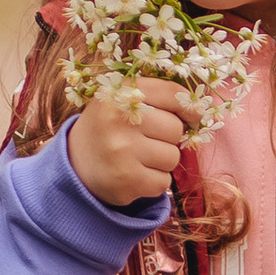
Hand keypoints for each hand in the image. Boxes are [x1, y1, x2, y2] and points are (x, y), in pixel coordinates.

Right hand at [68, 79, 195, 209]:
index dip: (189, 107)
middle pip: (176, 128)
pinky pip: (164, 182)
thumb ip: (157, 97)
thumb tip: (201, 109)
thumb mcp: (122, 101)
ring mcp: (122, 150)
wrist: (74, 166)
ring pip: (173, 157)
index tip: (192, 116)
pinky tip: (134, 174)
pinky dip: (154, 181)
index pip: (172, 93)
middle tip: (147, 141)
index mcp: (119, 92)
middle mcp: (119, 118)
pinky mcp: (127, 180)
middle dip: (169, 138)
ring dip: (162, 161)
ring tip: (138, 158)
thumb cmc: (109, 129)